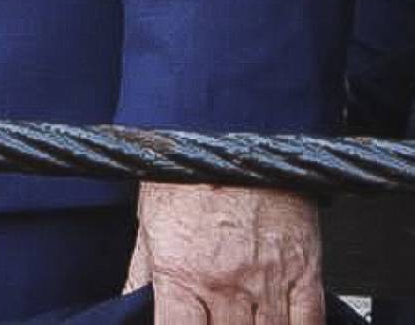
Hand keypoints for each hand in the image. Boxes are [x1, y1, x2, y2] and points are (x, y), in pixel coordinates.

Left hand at [125, 183, 323, 323]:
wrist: (233, 127)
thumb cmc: (186, 170)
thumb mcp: (148, 219)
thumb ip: (141, 274)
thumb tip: (127, 309)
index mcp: (180, 272)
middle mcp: (224, 284)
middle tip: (215, 320)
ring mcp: (268, 282)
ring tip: (241, 322)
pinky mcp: (304, 273)